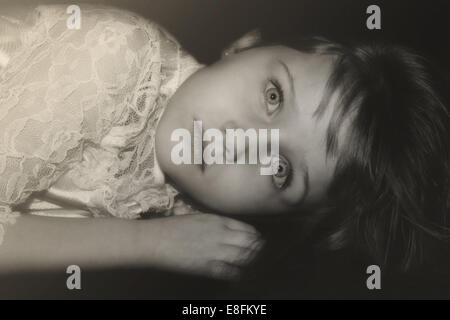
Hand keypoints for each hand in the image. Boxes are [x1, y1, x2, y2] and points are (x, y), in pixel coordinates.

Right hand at [141, 213, 263, 279]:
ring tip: (256, 265)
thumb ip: (218, 223)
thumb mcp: (200, 217)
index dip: (256, 237)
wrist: (156, 240)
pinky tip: (242, 275)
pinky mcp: (209, 267)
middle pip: (251, 243)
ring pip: (246, 258)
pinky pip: (232, 272)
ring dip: (253, 262)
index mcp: (219, 221)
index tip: (258, 241)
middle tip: (261, 254)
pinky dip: (241, 274)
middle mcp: (222, 235)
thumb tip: (232, 230)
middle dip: (259, 249)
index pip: (248, 229)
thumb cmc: (174, 227)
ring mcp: (216, 252)